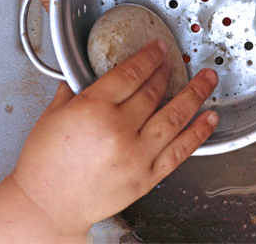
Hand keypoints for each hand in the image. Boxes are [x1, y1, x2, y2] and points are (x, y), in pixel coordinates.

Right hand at [0, 41, 218, 241]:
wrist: (47, 206)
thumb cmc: (45, 164)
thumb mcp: (52, 116)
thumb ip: (73, 91)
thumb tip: (85, 74)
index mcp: (92, 109)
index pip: (130, 73)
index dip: (149, 57)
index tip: (159, 49)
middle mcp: (118, 129)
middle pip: (153, 92)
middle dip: (168, 72)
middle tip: (176, 62)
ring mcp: (136, 154)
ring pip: (174, 116)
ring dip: (196, 94)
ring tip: (209, 79)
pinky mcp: (147, 177)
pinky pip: (180, 151)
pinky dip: (198, 133)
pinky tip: (210, 118)